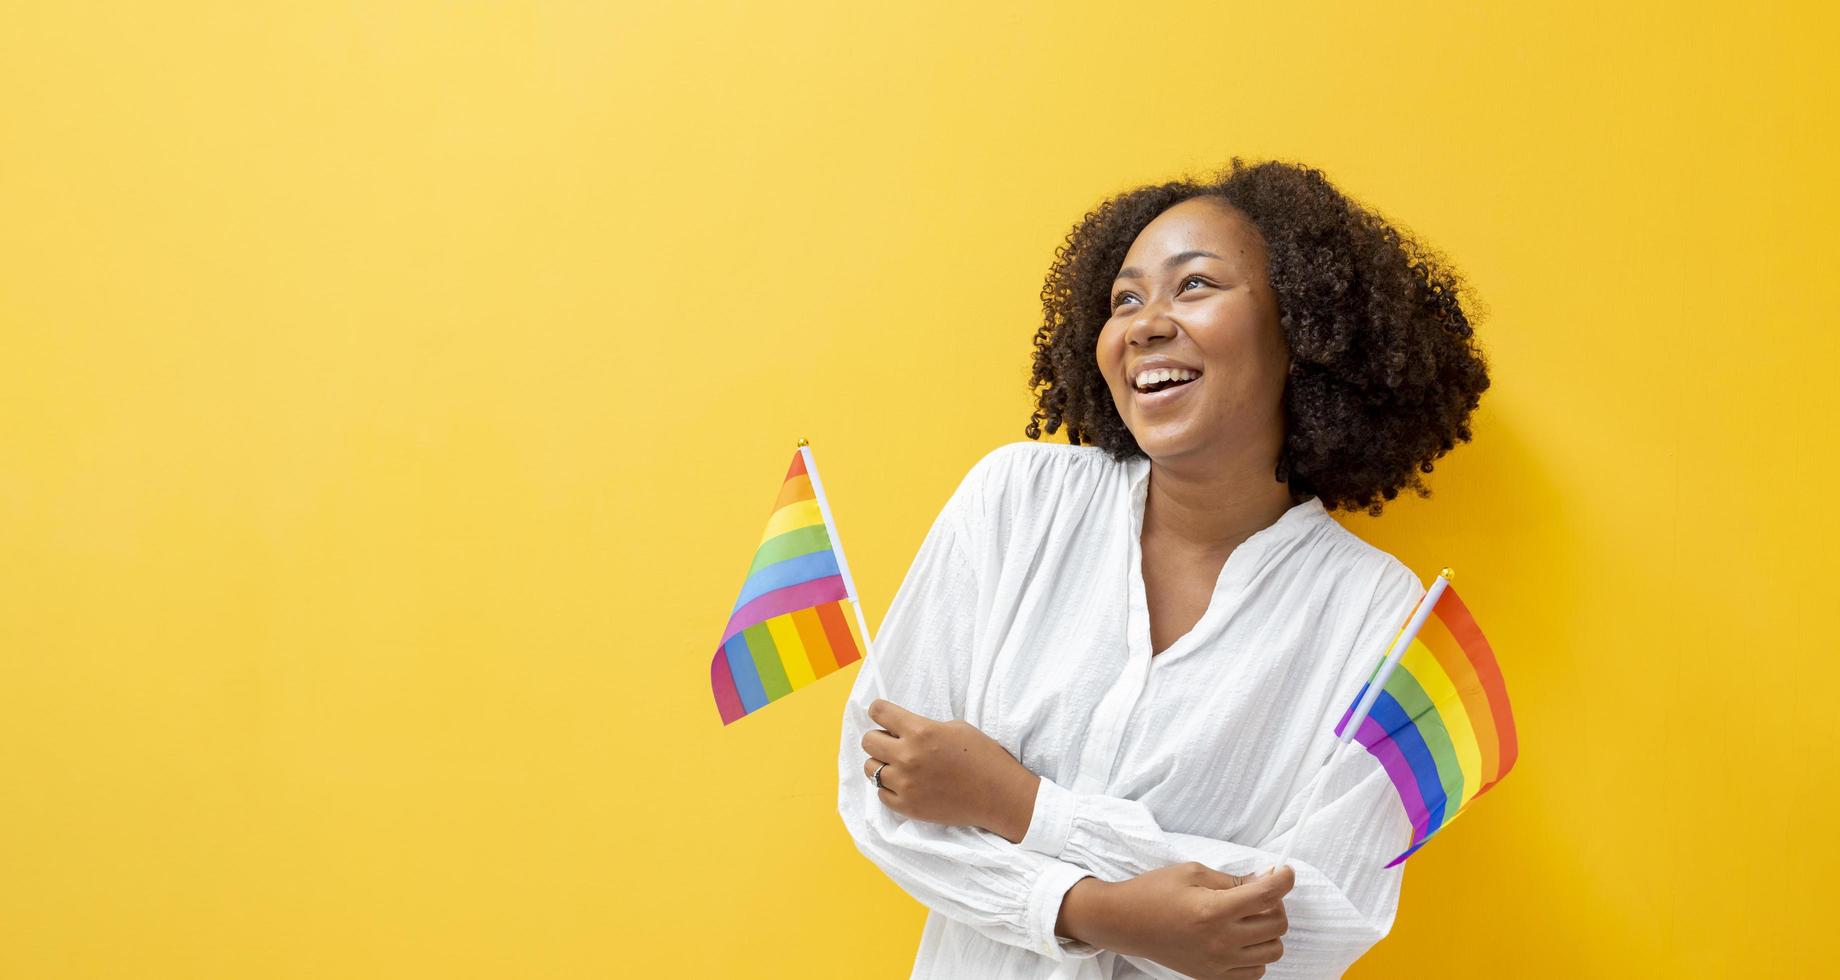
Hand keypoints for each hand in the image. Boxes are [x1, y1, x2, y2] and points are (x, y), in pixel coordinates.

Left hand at [859, 699, 1039, 842]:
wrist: (999, 795)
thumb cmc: (983, 756)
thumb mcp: (955, 728)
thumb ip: (923, 727)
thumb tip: (900, 729)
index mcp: (921, 731)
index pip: (878, 712)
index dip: (878, 710)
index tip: (881, 713)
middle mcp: (908, 756)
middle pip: (868, 741)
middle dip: (879, 738)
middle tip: (893, 742)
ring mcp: (905, 784)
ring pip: (870, 768)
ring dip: (882, 764)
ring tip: (899, 765)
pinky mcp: (907, 807)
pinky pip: (881, 793)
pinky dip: (889, 788)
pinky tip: (906, 784)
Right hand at [1063, 863, 1292, 978]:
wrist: (1125, 922)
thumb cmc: (1155, 892)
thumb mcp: (1193, 872)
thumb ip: (1232, 880)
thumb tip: (1263, 881)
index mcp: (1214, 910)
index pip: (1267, 895)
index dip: (1284, 879)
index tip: (1285, 872)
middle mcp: (1220, 940)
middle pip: (1277, 925)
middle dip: (1276, 904)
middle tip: (1260, 893)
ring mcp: (1218, 962)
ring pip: (1273, 951)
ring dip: (1268, 931)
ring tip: (1250, 918)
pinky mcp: (1212, 976)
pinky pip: (1255, 972)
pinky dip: (1256, 954)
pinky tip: (1241, 939)